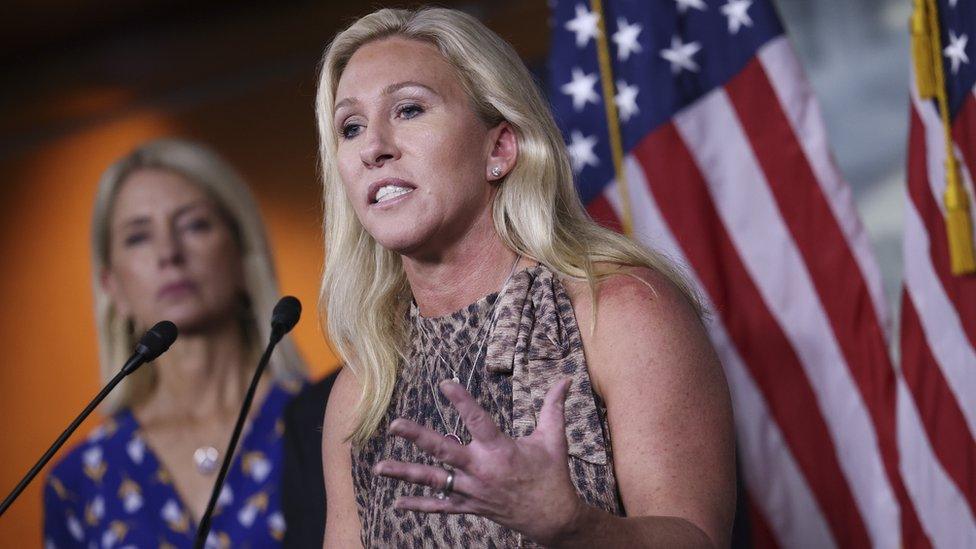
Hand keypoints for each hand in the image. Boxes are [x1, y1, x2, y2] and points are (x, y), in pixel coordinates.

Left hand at [373, 377, 584, 545]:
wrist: (553, 518)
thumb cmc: (553, 475)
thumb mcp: (554, 439)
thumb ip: (554, 407)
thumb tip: (566, 380)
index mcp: (501, 450)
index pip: (477, 420)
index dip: (461, 401)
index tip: (445, 383)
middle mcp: (482, 470)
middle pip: (444, 451)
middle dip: (418, 437)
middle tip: (395, 425)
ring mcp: (472, 491)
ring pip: (434, 480)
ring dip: (405, 473)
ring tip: (378, 468)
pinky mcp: (470, 506)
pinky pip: (441, 506)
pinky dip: (420, 505)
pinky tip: (397, 502)